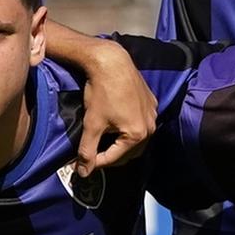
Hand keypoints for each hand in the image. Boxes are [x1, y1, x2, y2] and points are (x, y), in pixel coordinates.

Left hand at [71, 40, 157, 175]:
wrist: (112, 62)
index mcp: (137, 135)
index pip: (114, 158)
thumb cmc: (102, 92)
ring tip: (104, 140)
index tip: (81, 164)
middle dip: (110, 155)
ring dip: (121, 143)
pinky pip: (142, 123)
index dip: (95, 163)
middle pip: (129, 152)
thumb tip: (82, 172)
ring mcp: (152, 113)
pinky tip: (116, 122)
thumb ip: (87, 150)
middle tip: (93, 153)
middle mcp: (150, 126)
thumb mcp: (92, 124)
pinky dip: (129, 128)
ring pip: (137, 138)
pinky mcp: (151, 102)